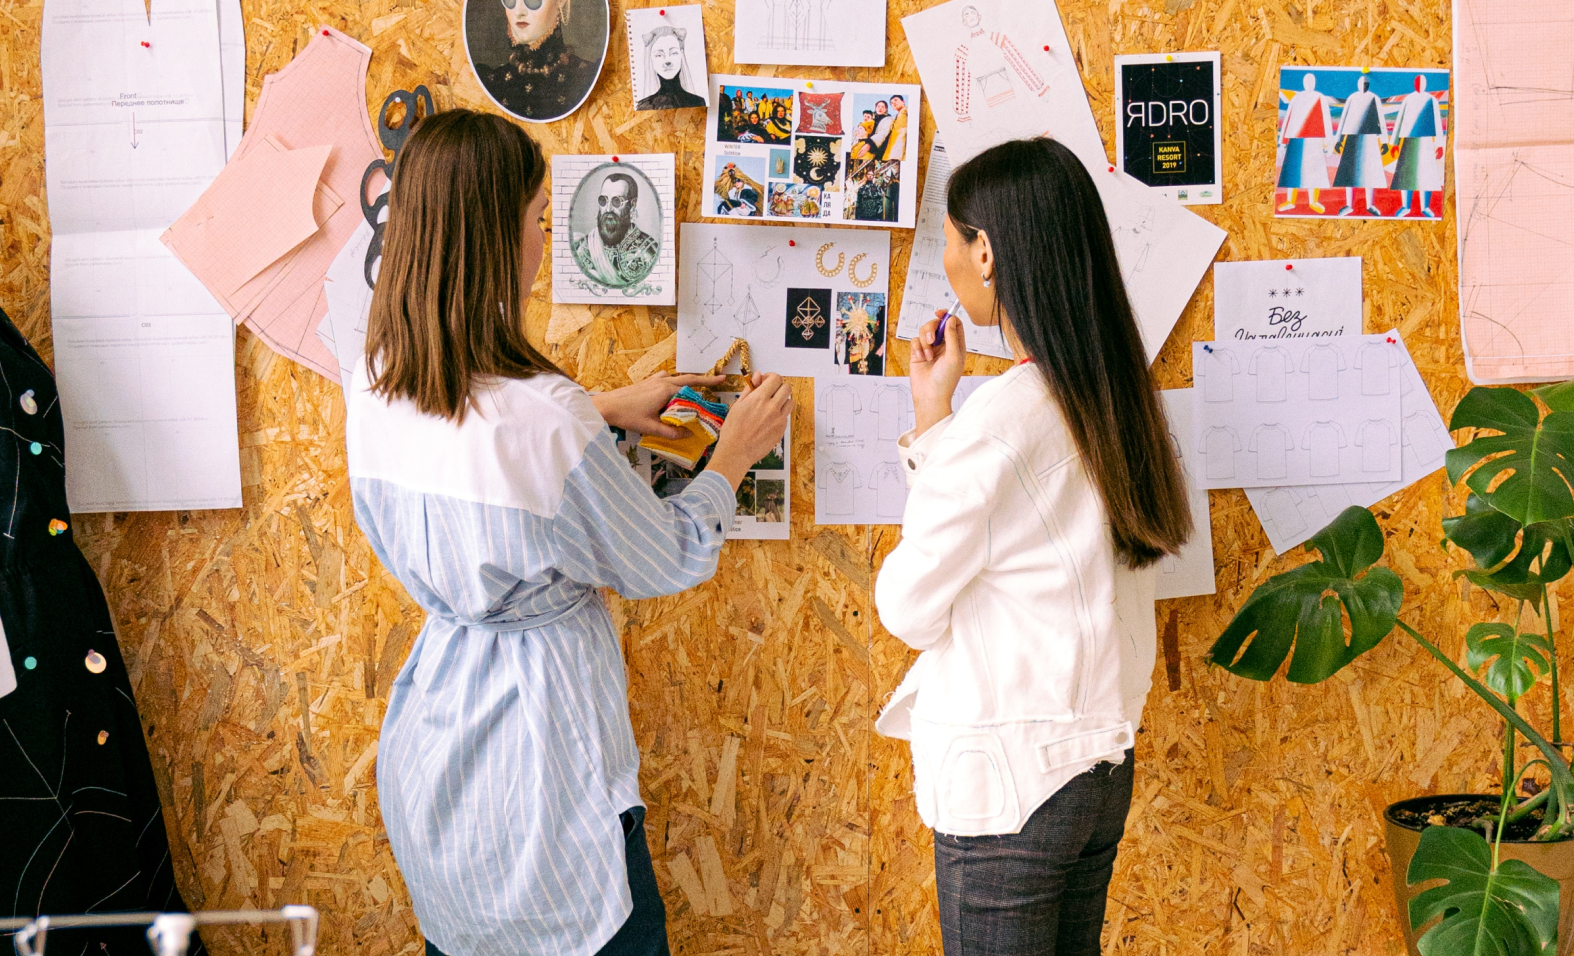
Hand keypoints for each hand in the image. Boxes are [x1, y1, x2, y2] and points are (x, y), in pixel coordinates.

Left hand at [591, 371, 726, 438]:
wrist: (606, 406)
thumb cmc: (627, 416)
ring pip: (677, 378)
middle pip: (688, 378)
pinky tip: (673, 387)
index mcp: (665, 390)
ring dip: (689, 381)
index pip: (692, 387)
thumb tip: (688, 435)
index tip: (722, 381)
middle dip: (704, 379)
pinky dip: (675, 382)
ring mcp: (653, 380)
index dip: (708, 386)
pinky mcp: (646, 382)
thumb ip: (671, 432)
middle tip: (719, 379)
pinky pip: (666, 379)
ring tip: (700, 385)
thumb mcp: (651, 428)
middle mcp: (662, 382)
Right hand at [708, 373, 792, 489]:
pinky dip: (780, 414)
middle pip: (787, 387)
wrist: (736, 452)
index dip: (771, 377)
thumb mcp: (738, 405)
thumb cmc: (733, 429)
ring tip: (771, 405)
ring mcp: (779, 419)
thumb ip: (750, 389)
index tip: (766, 381)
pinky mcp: (781, 429)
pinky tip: (769, 419)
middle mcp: (772, 407)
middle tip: (770, 392)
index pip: (776, 378)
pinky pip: (786, 416)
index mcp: (759, 398)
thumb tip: (758, 375)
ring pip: (790, 402)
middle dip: (779, 387)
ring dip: (782, 400)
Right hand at [910, 310, 964, 436]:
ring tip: (927, 355)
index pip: (954, 324)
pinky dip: (917, 348)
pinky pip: (915, 340)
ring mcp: (930, 349)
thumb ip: (952, 336)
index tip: (940, 313)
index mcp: (956, 345)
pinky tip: (921, 358)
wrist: (930, 396)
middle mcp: (943, 345)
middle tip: (932, 339)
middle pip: (937, 324)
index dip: (947, 316)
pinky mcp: (918, 353)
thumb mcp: (953, 356)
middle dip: (932, 329)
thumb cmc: (945, 380)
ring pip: (924, 331)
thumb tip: (950, 320)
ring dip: (924, 341)